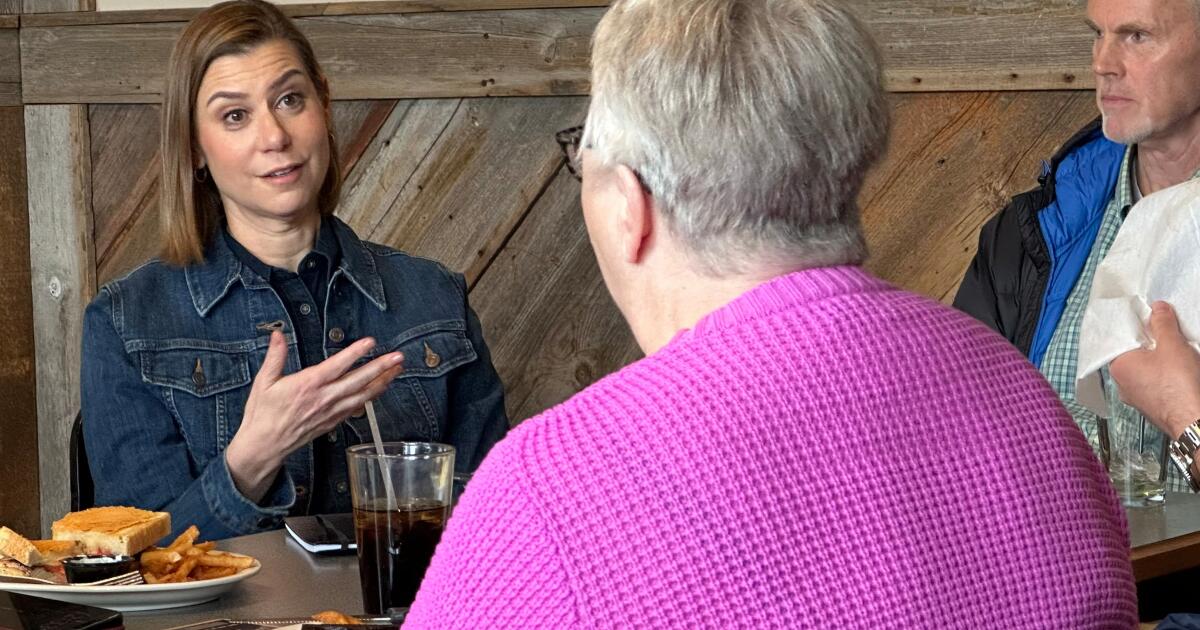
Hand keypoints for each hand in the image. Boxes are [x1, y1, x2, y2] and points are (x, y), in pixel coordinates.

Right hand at [225, 331, 403, 501]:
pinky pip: (357, 407)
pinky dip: (372, 397)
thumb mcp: (264, 382)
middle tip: (398, 356)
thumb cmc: (263, 415)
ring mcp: (331, 412)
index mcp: (307, 385)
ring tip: (397, 369)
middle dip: (380, 367)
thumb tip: (277, 335)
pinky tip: (381, 388)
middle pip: (358, 380)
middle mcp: (323, 398)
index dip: (355, 353)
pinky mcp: (333, 421)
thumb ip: (275, 356)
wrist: (264, 446)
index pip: (337, 365)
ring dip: (382, 381)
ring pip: (363, 395)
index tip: (370, 342)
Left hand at [1110, 301, 1199, 438]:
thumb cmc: (1179, 384)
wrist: (1195, 420)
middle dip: (1149, 344)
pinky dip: (1164, 377)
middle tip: (1166, 334)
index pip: (1119, 340)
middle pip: (1133, 356)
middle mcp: (1122, 384)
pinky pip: (1155, 386)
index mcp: (1118, 366)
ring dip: (1158, 361)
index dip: (1135, 328)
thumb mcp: (1172, 344)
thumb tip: (1157, 308)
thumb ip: (1162, 323)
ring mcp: (1136, 398)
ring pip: (1144, 372)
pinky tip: (1179, 372)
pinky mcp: (1152, 408)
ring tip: (1176, 352)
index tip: (1149, 319)